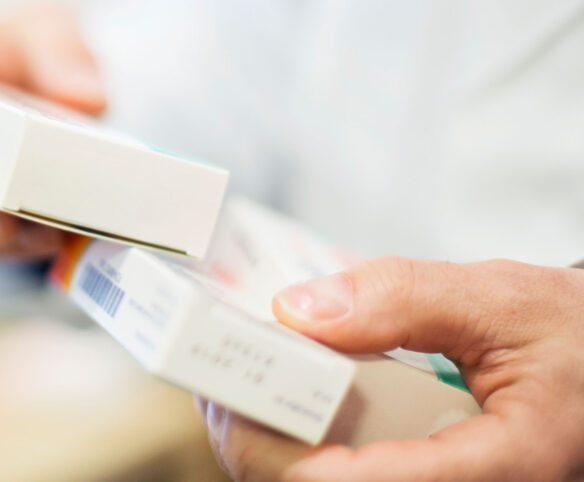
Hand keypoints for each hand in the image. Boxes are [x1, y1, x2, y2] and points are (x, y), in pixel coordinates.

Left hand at [199, 257, 583, 481]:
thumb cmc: (571, 338)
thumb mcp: (500, 300)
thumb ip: (403, 299)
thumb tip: (300, 311)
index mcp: (500, 469)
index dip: (276, 449)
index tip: (228, 395)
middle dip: (255, 443)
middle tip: (214, 380)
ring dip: (269, 444)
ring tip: (238, 382)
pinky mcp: (420, 481)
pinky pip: (347, 477)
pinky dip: (300, 444)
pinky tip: (283, 398)